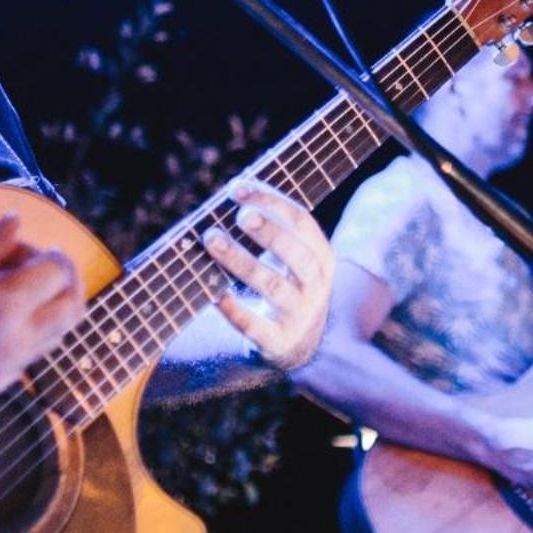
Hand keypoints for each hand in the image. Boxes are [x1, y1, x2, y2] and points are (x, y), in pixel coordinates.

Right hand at [0, 214, 84, 418]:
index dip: (47, 252)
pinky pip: (27, 358)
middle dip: (64, 280)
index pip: (59, 272)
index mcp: (5, 306)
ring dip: (47, 308)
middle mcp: (16, 344)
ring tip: (8, 290)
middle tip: (36, 264)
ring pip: (55, 336)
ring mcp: (7, 373)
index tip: (22, 246)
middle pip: (72, 308)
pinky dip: (26, 333)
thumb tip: (14, 222)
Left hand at [201, 182, 334, 371]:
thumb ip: (271, 224)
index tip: (237, 188)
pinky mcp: (277, 342)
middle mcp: (315, 285)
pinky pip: (254, 326)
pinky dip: (234, 310)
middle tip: (241, 214)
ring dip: (241, 260)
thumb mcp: (290, 255)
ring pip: (273, 286)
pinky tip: (214, 293)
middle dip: (270, 232)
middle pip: (297, 254)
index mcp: (321, 256)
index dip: (271, 201)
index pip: (302, 221)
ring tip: (212, 238)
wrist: (297, 345)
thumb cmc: (285, 284)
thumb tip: (235, 187)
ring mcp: (299, 315)